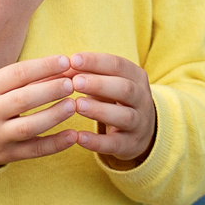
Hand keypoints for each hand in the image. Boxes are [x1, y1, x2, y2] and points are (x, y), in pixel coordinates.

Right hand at [0, 54, 91, 167]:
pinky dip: (56, 144)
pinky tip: (73, 135)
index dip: (43, 66)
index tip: (65, 61)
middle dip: (50, 90)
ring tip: (73, 105)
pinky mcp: (8, 154)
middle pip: (23, 100)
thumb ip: (28, 78)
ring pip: (29, 127)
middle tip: (72, 83)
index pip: (17, 74)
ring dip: (54, 115)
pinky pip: (35, 150)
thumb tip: (64, 67)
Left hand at [61, 52, 156, 168]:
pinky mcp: (131, 145)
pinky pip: (115, 144)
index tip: (73, 59)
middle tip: (75, 82)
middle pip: (125, 89)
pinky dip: (97, 142)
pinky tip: (78, 137)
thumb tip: (61, 68)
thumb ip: (87, 75)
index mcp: (136, 77)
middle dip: (99, 84)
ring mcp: (139, 123)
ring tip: (77, 105)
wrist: (141, 130)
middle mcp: (142, 99)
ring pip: (124, 116)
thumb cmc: (115, 99)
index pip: (118, 65)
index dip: (96, 62)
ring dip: (100, 110)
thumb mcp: (106, 83)